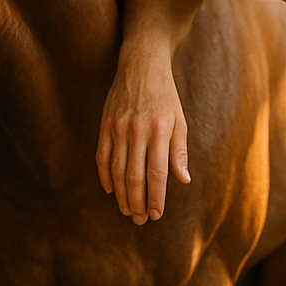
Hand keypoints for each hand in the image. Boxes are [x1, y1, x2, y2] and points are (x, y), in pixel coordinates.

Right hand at [95, 45, 190, 224]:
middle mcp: (137, 130)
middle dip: (137, 202)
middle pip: (135, 176)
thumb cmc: (166, 96)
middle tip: (139, 220)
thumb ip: (179, 151)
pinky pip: (102, 157)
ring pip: (117, 171)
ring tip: (127, 211)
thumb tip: (183, 180)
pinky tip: (111, 190)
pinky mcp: (105, 125)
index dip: (156, 197)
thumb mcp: (180, 120)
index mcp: (160, 130)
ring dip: (121, 195)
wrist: (141, 64)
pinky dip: (105, 176)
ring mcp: (118, 128)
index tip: (156, 214)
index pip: (157, 173)